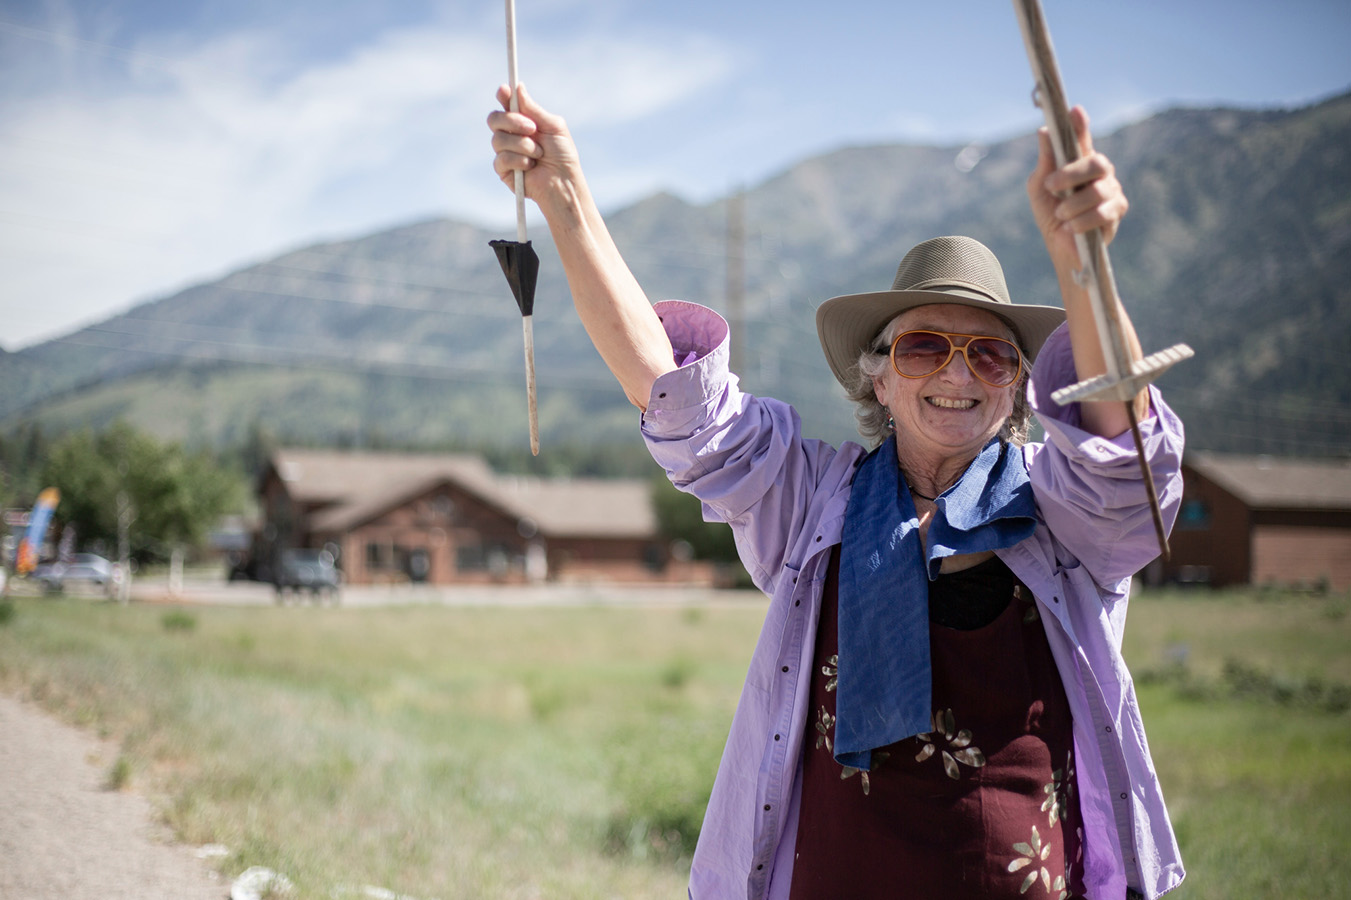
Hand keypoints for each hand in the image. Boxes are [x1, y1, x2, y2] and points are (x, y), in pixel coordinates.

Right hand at [488, 83, 583, 218]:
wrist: (564, 182)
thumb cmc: (563, 155)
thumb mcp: (553, 127)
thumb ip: (534, 109)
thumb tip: (518, 87)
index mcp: (523, 121)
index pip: (506, 105)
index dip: (503, 96)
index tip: (505, 91)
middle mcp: (511, 134)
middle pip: (494, 118)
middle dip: (512, 121)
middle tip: (532, 128)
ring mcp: (505, 152)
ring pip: (498, 139)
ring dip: (523, 145)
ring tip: (539, 154)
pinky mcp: (503, 170)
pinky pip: (502, 158)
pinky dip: (519, 160)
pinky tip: (531, 166)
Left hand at [1026, 106, 1127, 274]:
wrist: (1061, 248)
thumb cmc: (1051, 215)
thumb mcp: (1040, 188)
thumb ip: (1045, 162)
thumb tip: (1044, 131)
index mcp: (1081, 163)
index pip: (1082, 140)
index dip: (1081, 125)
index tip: (1074, 111)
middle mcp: (1101, 173)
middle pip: (1096, 162)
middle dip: (1071, 173)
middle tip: (1050, 185)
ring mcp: (1112, 191)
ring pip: (1097, 191)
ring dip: (1072, 204)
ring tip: (1060, 214)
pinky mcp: (1117, 213)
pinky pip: (1102, 213)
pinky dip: (1081, 221)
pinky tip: (1070, 228)